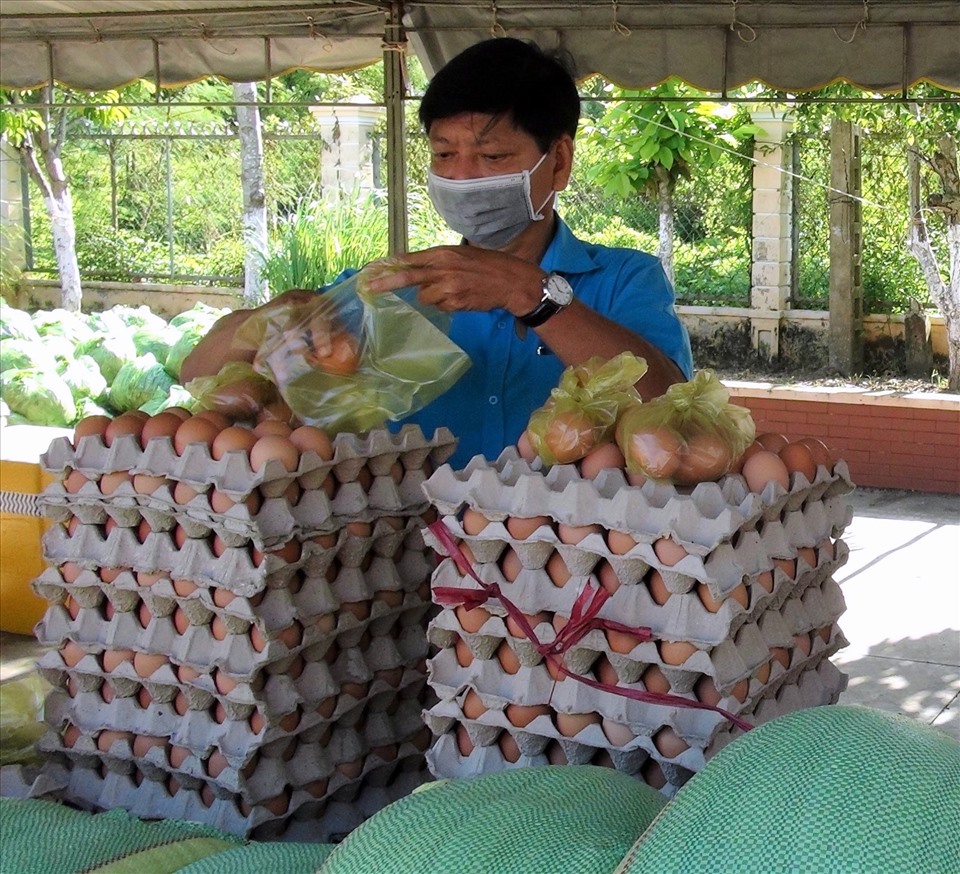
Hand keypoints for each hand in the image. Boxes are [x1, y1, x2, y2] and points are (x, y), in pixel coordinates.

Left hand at [361, 246, 544, 316]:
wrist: (510, 281)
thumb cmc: (486, 266)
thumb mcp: (460, 255)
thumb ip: (436, 262)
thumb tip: (412, 269)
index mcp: (443, 253)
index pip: (410, 258)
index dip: (390, 265)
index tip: (372, 269)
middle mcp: (443, 269)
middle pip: (408, 276)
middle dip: (387, 283)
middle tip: (369, 287)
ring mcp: (448, 287)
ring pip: (425, 297)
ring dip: (432, 297)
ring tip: (452, 291)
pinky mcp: (455, 303)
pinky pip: (441, 307)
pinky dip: (446, 305)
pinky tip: (461, 297)